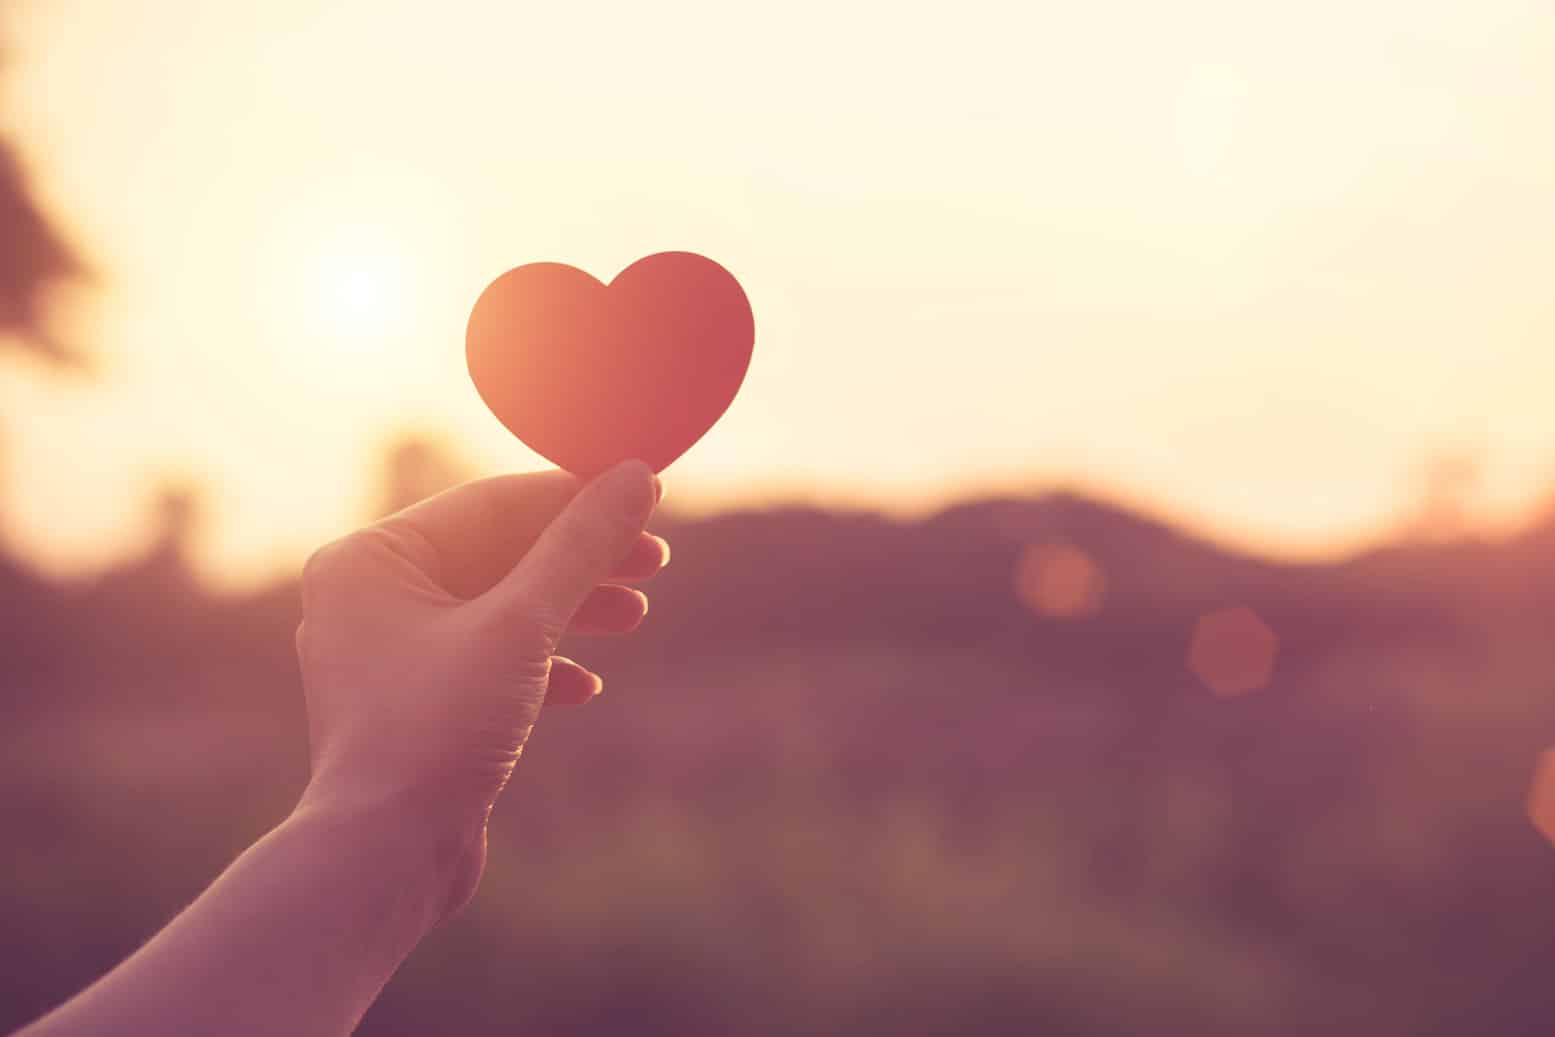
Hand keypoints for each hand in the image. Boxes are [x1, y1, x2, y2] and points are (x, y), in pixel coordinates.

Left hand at [293, 460, 664, 917]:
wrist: (385, 857)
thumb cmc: (437, 729)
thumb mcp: (522, 625)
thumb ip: (580, 547)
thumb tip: (636, 478)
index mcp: (369, 560)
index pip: (490, 506)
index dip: (575, 498)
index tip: (645, 495)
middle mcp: (367, 599)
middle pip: (496, 555)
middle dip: (580, 560)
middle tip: (654, 559)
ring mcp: (388, 656)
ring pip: (496, 609)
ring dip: (570, 611)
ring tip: (635, 617)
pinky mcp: (414, 708)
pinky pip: (484, 663)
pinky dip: (538, 665)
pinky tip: (584, 686)